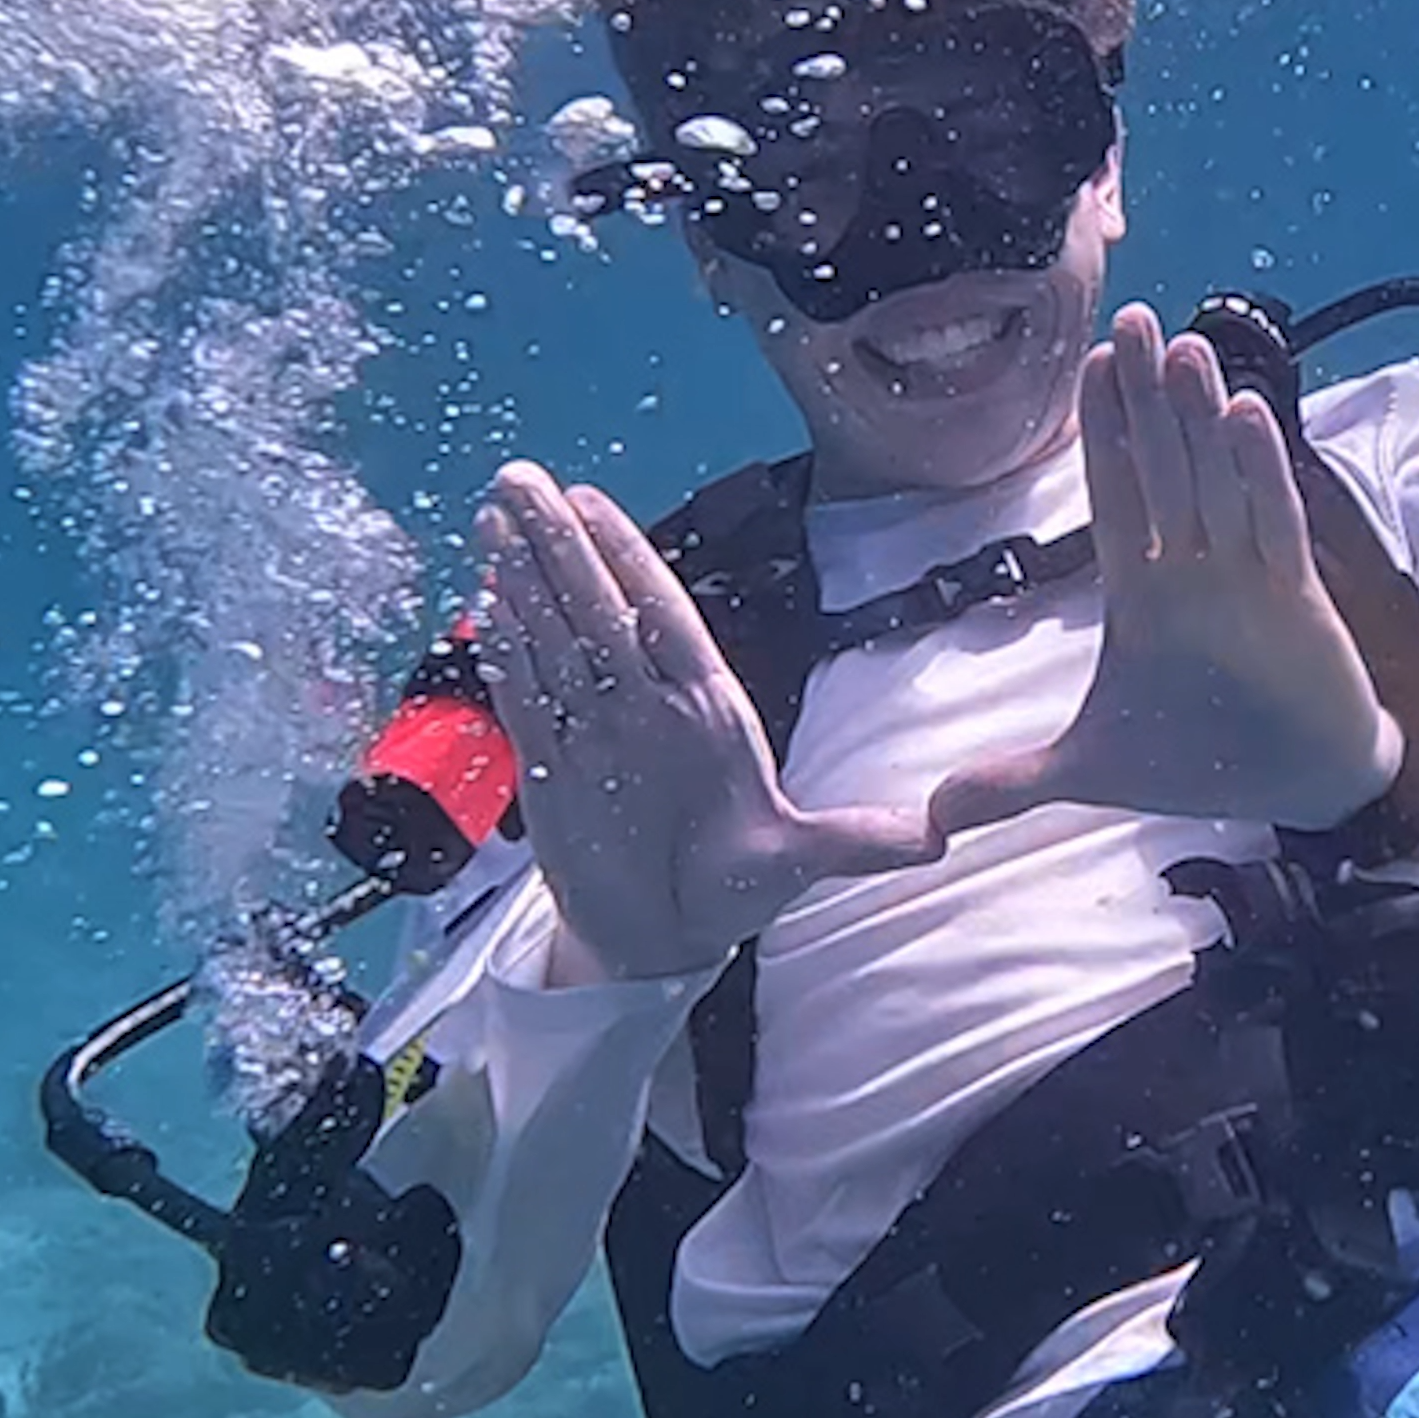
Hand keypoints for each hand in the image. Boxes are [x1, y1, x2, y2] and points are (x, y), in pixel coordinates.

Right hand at [476, 462, 940, 979]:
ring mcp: (596, 732)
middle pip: (597, 610)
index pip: (662, 615)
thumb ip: (856, 841)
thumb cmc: (733, 888)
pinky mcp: (553, 768)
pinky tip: (482, 605)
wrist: (668, 938)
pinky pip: (525, 701)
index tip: (589, 499)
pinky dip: (503, 657)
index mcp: (707, 707)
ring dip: (522, 582)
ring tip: (491, 521)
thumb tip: (936, 837)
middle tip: (519, 479)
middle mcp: (646, 706)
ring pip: (555, 642)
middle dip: (558, 545)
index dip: (626, 557)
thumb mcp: (797, 863)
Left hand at [931, 304, 1401, 837]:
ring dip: (1199, 415)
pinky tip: (1244, 414)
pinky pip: (1272, 524)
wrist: (1297, 790)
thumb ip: (1011, 782)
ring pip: (1216, 478)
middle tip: (1131, 317)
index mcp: (1143, 591)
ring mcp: (1246, 576)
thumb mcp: (1089, 772)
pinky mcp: (1295, 599)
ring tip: (1181, 344)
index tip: (1090, 365)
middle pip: (1163, 465)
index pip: (1115, 493)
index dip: (1103, 431)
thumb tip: (929, 818)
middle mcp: (1194, 568)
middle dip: (1144, 396)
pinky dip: (1260, 473)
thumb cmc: (1203, 761)